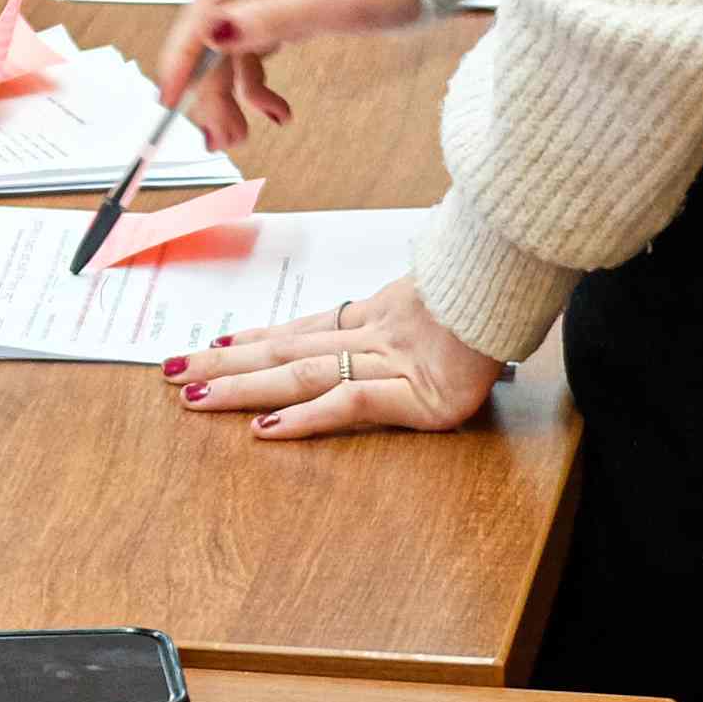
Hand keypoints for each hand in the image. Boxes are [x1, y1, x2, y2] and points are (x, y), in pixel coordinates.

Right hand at [152, 0, 416, 150]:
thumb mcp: (337, 1)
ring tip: (239, 138)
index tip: (169, 99)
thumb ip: (274, 18)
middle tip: (218, 138)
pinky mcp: (286, 8)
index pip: (205, 8)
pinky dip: (259, 86)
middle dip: (210, 89)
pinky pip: (257, 52)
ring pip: (233, 50)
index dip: (182, 56)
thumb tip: (214, 32)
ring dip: (232, 95)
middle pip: (215, 34)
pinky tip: (277, 112)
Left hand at [165, 278, 504, 440]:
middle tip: (171, 371)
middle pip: (285, 348)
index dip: (260, 337)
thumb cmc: (501, 280)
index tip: (218, 343)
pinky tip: (265, 429)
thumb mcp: (456, 287)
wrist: (531, 273)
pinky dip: (305, 416)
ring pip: (299, 373)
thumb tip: (428, 300)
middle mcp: (378, 335)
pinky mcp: (418, 396)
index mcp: (386, 313)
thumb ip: (433, 299)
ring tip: (193, 396)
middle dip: (224, 362)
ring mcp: (394, 363)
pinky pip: (349, 403)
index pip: (307, 328)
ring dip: (241, 386)